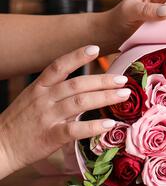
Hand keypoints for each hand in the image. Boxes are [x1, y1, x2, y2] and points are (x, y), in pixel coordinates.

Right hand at [0, 45, 130, 178]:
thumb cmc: (21, 122)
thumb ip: (58, 91)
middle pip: (77, 84)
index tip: (96, 48)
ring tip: (124, 95)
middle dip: (103, 80)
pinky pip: (75, 130)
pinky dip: (94, 126)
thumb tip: (89, 87)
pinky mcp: (50, 136)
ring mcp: (47, 117)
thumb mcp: (34, 99)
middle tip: (123, 79)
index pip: (59, 66)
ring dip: (105, 97)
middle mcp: (43, 99)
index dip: (77, 56)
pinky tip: (110, 124)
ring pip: (79, 102)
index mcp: (39, 87)